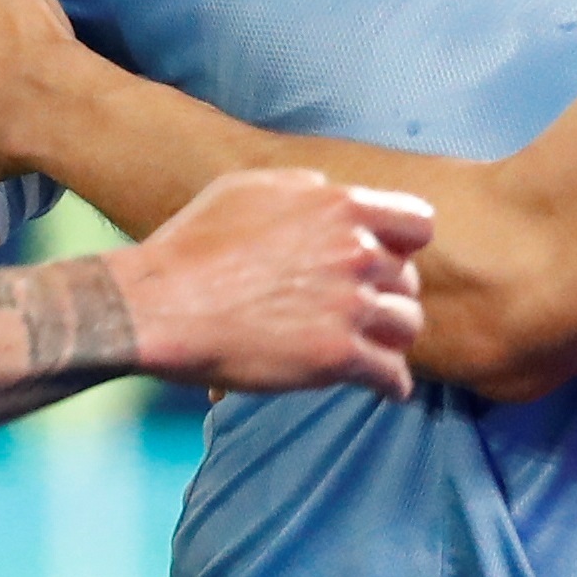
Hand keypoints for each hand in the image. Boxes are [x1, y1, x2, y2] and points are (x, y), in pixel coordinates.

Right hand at [103, 170, 433, 401]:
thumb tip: (329, 195)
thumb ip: (304, 190)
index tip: (389, 261)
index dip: (403, 245)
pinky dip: (391, 384)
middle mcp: (355, 252)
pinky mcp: (337, 356)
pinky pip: (391, 374)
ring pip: (407, 326)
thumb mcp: (249, 189)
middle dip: (386, 295)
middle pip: (408, 280)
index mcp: (338, 207)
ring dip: (391, 338)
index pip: (417, 223)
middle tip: (362, 311)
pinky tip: (385, 387)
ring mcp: (349, 305)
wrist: (159, 305)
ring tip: (376, 348)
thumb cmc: (192, 245)